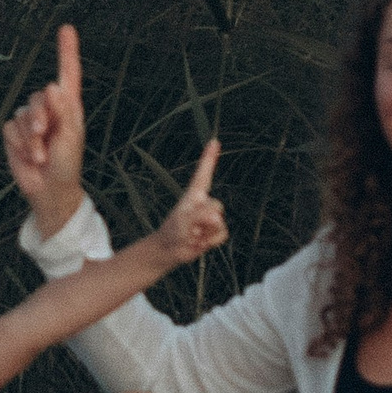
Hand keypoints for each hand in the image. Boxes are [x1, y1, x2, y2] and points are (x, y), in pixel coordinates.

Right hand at [3, 23, 87, 235]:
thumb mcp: (70, 137)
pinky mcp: (13, 134)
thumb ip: (62, 111)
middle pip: (38, 96)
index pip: (68, 73)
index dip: (67, 51)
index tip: (66, 29)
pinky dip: (19, 144)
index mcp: (68, 106)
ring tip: (40, 155)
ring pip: (22, 114)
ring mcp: (29, 120)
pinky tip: (29, 156)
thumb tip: (52, 85)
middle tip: (45, 135)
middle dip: (40, 117)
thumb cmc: (67, 164)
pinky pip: (10, 129)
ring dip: (30, 138)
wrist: (49, 189)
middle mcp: (48, 109)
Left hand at [145, 140, 226, 266]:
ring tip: (193, 235)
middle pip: (216, 206)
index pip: (203, 173)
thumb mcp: (184, 220)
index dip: (209, 157)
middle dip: (204, 219)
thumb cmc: (172, 232)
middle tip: (190, 228)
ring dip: (205, 233)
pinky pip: (222, 234)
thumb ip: (201, 216)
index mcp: (194, 195)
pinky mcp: (215, 231)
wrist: (169, 251)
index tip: (214, 141)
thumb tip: (217, 217)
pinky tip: (199, 241)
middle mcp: (204, 203)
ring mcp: (210, 218)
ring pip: (220, 223)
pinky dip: (210, 241)